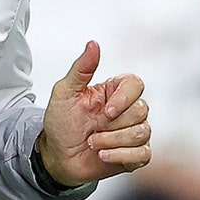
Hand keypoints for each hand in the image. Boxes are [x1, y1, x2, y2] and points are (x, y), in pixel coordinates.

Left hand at [38, 41, 150, 186]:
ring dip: (112, 141)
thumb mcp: (65, 92)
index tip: (105, 110)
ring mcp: (133, 133)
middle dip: (112, 125)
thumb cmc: (61, 122)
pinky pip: (143, 154)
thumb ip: (81, 68)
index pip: (136, 84)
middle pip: (141, 110)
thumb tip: (93, 43)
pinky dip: (120, 156)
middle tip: (91, 129)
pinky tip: (102, 155)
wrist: (56, 155)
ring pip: (142, 133)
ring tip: (92, 143)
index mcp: (114, 92)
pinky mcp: (135, 155)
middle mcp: (128, 110)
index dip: (124, 98)